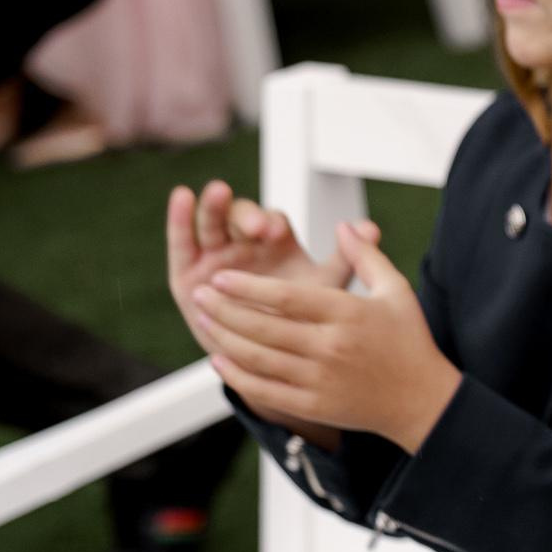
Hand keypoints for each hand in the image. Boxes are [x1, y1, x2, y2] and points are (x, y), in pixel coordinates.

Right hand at [166, 181, 353, 360]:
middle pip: (241, 217)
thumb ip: (346, 258)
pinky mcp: (187, 273)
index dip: (273, 223)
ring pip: (214, 224)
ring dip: (215, 207)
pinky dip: (181, 219)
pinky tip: (182, 197)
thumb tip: (371, 227)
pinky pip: (183, 242)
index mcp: (278, 244)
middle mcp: (245, 244)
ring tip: (218, 192)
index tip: (275, 232)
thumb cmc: (299, 319)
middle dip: (247, 216)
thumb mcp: (322, 290)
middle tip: (254, 227)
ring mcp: (215, 256)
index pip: (273, 222)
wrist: (270, 358)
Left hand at [195, 225, 462, 453]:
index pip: (287, 298)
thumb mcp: (396, 290)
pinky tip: (219, 360)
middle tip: (199, 294)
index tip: (221, 277)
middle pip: (264, 327)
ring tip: (203, 321)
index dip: (249, 287)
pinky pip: (264, 390)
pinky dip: (236, 376)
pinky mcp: (313, 405)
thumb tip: (343, 226)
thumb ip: (366, 256)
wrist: (420, 400)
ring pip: (258, 358)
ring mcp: (319, 380)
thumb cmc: (409, 339)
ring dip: (224, 339)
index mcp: (349, 314)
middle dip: (225, 310)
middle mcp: (331, 347)